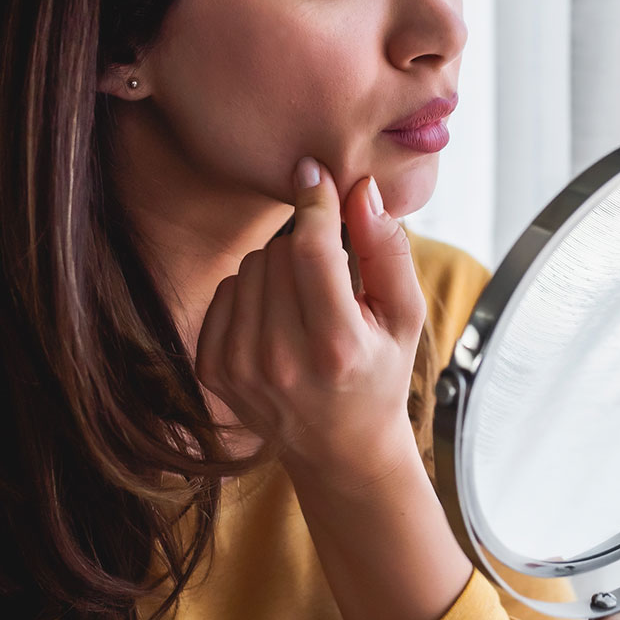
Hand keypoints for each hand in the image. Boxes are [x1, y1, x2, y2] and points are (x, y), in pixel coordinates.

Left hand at [194, 156, 426, 489]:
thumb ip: (387, 250)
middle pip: (278, 252)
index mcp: (336, 347)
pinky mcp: (214, 370)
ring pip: (249, 266)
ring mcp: (241, 369)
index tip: (314, 171)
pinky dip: (251, 292)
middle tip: (328, 272)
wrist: (340, 448)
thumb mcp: (405, 315)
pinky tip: (277, 319)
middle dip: (304, 244)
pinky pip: (226, 291)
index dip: (314, 201)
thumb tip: (361, 190)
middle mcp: (281, 361)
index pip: (312, 251)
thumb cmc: (380, 372)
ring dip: (278, 267)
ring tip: (305, 303)